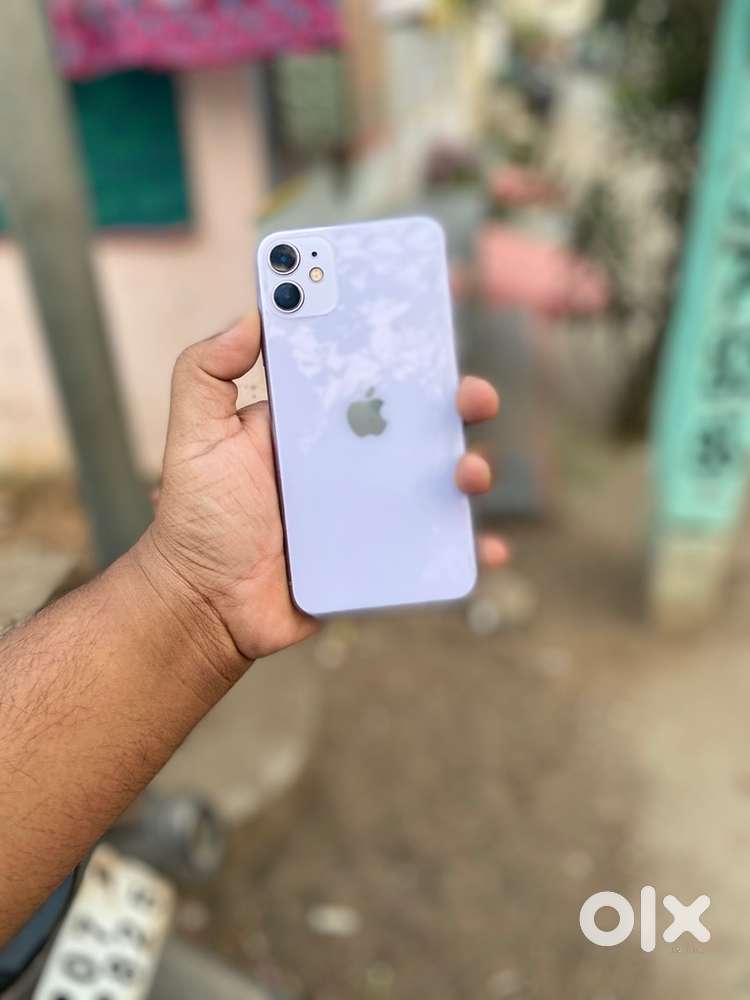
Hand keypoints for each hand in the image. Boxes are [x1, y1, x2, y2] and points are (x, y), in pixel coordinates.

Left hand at [137, 315, 505, 673]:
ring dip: (471, 468)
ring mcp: (373, 508)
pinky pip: (436, 548)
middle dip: (458, 402)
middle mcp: (353, 460)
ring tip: (467, 473)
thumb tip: (252, 314)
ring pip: (438, 481)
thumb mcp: (193, 437)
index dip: (402, 348)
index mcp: (315, 424)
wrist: (206, 605)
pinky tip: (488, 550)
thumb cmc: (197, 519)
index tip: (431, 321)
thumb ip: (205, 372)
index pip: (367, 374)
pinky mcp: (382, 557)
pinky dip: (470, 548)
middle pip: (420, 422)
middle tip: (470, 395)